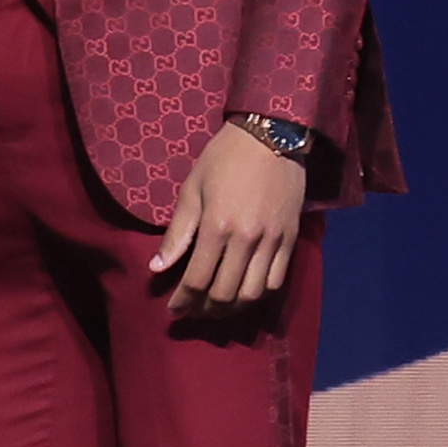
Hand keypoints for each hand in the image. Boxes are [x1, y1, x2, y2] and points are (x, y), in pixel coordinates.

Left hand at [148, 124, 308, 318]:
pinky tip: (244, 295)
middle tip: (193, 312)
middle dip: (204, 310)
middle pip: (224, 294)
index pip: (197, 280)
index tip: (173, 309)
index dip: (183, 301)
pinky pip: (275, 281)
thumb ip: (176, 233)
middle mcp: (246, 239)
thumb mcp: (191, 189)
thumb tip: (157, 268)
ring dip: (232, 309)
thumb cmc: (224, 158)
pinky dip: (258, 296)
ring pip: (252, 294)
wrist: (271, 135)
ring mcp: (272, 241)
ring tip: (217, 308)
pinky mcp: (290, 239)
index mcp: (217, 226)